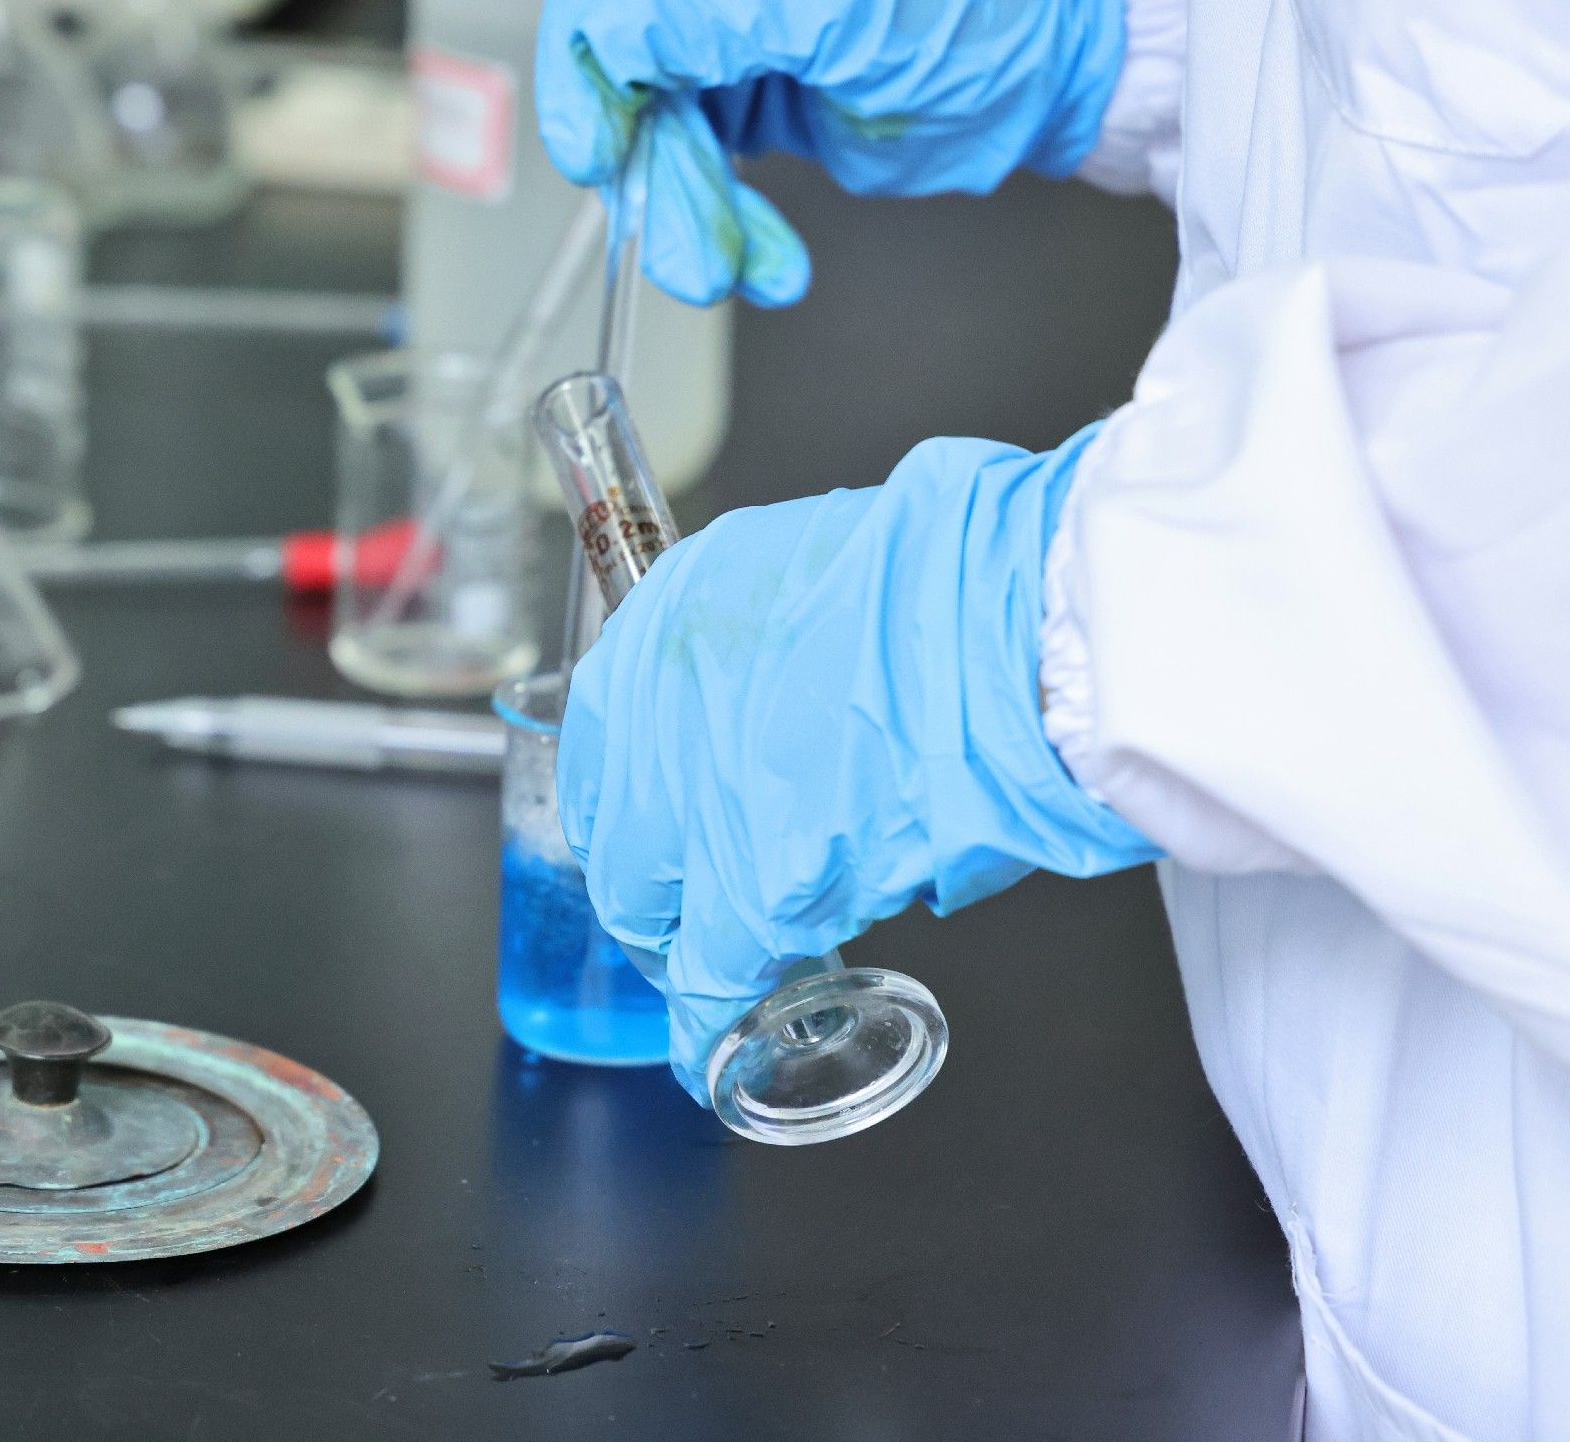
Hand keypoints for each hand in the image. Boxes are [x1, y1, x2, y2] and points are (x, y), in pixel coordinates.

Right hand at [535, 0, 1125, 307]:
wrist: (1073, 48)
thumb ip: (722, 16)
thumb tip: (613, 38)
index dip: (586, 48)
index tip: (593, 140)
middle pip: (626, 57)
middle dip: (652, 163)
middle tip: (673, 236)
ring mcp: (733, 28)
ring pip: (662, 129)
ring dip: (689, 212)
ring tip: (726, 268)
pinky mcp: (758, 97)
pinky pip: (709, 169)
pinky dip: (730, 225)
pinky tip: (765, 261)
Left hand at [556, 427, 1157, 1097]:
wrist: (1021, 622)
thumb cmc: (954, 577)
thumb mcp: (812, 573)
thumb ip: (764, 646)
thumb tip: (767, 698)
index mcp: (664, 622)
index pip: (597, 747)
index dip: (629, 806)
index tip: (655, 836)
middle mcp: (655, 708)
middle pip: (614, 833)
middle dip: (647, 885)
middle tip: (687, 918)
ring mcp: (695, 797)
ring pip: (650, 905)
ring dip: (683, 948)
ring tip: (727, 976)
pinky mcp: (758, 884)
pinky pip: (712, 969)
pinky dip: (712, 1014)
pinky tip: (715, 1046)